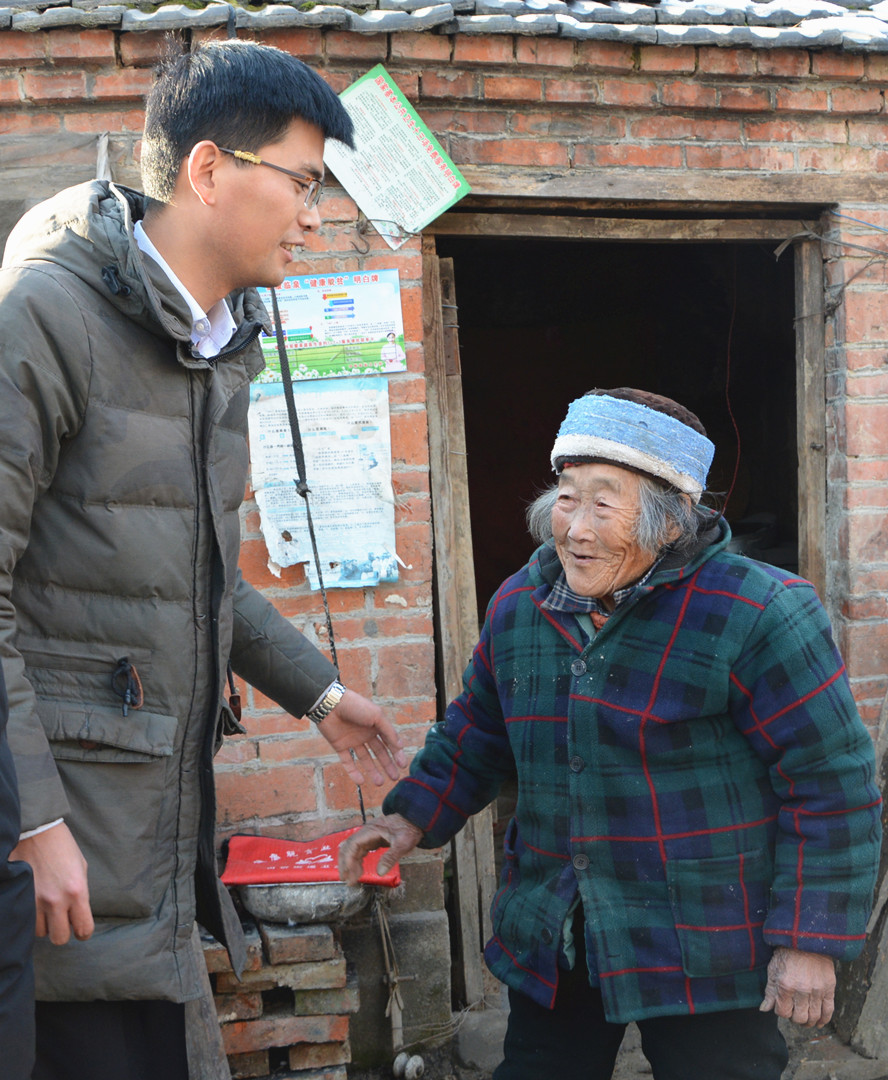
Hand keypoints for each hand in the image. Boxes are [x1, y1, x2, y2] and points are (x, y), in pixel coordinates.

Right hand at [10, 822, 93, 944]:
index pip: (84, 928)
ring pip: (40, 932)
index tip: (81, 931)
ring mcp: (36, 901)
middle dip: (62, 931)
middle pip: (60, 938)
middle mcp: (57, 900)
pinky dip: (31, 918)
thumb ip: (80, 893)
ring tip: (46, 908)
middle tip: (62, 920)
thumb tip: (77, 914)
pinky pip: (26, 921)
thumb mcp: (81, 868)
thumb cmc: (62, 847)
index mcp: (77, 891)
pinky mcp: (21, 898)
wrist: (37, 831)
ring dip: (44, 924)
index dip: (83, 933)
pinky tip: (35, 906)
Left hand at [317, 689, 407, 785]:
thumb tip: (400, 746)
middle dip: (387, 765)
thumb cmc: (356, 706)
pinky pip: (348, 761)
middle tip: (394, 778)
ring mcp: (353, 741)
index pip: (389, 742)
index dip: (396, 753)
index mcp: (376, 725)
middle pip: (379, 752)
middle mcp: (365, 734)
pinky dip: (353, 772)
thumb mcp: (377, 716)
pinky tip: (360, 781)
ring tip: (380, 783)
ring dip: (373, 770)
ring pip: (365, 759)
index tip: (402, 766)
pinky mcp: (340, 746)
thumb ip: (389, 732)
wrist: (330, 704)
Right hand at [338, 813, 424, 884]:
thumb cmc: (409, 830)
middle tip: (347, 880)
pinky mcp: (372, 839)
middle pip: (349, 847)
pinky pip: (360, 850)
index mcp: (371, 830)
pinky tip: (359, 870)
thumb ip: (391, 857)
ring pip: (353, 849)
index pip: (353, 844)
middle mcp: (366, 832)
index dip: (348, 860)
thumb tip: (380, 872)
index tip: (349, 874)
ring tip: (352, 879)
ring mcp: (368, 835)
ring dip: (350, 863)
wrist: (415, 820)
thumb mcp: (403, 844)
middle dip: (345, 863)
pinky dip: (357, 860)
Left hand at [759, 946, 835, 1026]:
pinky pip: (828, 1011)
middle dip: (794, 1018)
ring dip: (808, 1022)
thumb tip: (764, 1009)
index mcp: (786, 984)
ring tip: (804, 1019)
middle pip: (799, 1018)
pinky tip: (819, 1022)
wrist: (805, 940)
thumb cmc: (786, 954)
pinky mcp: (829, 988)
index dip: (781, 1012)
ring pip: (814, 1017)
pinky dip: (824, 1020)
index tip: (781, 1007)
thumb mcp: (773, 969)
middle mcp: (802, 989)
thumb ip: (770, 991)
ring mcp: (817, 990)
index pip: (783, 1012)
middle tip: (793, 1013)